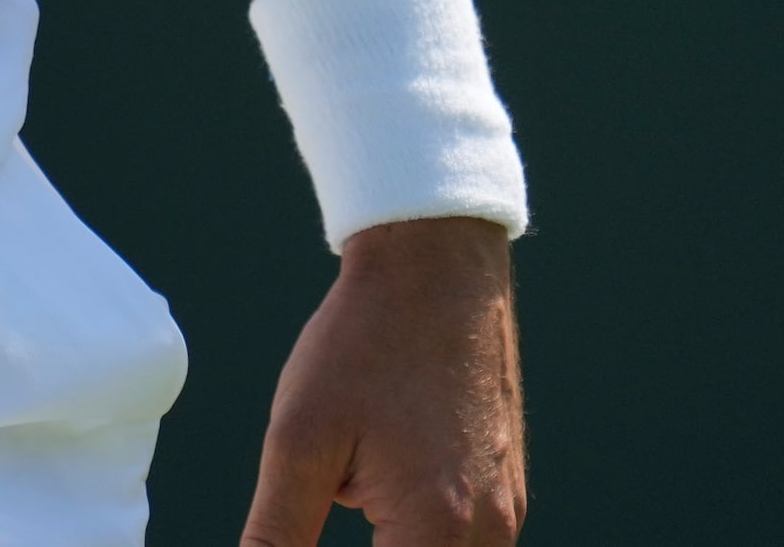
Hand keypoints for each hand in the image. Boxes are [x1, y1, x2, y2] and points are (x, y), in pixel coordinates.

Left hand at [240, 215, 524, 546]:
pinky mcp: (506, 495)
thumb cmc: (365, 342)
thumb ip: (277, 533)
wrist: (436, 265)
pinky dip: (416, 540)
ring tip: (350, 496)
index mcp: (439, 530)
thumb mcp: (301, 440)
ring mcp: (505, 516)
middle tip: (321, 511)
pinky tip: (377, 501)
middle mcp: (489, 535)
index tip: (288, 544)